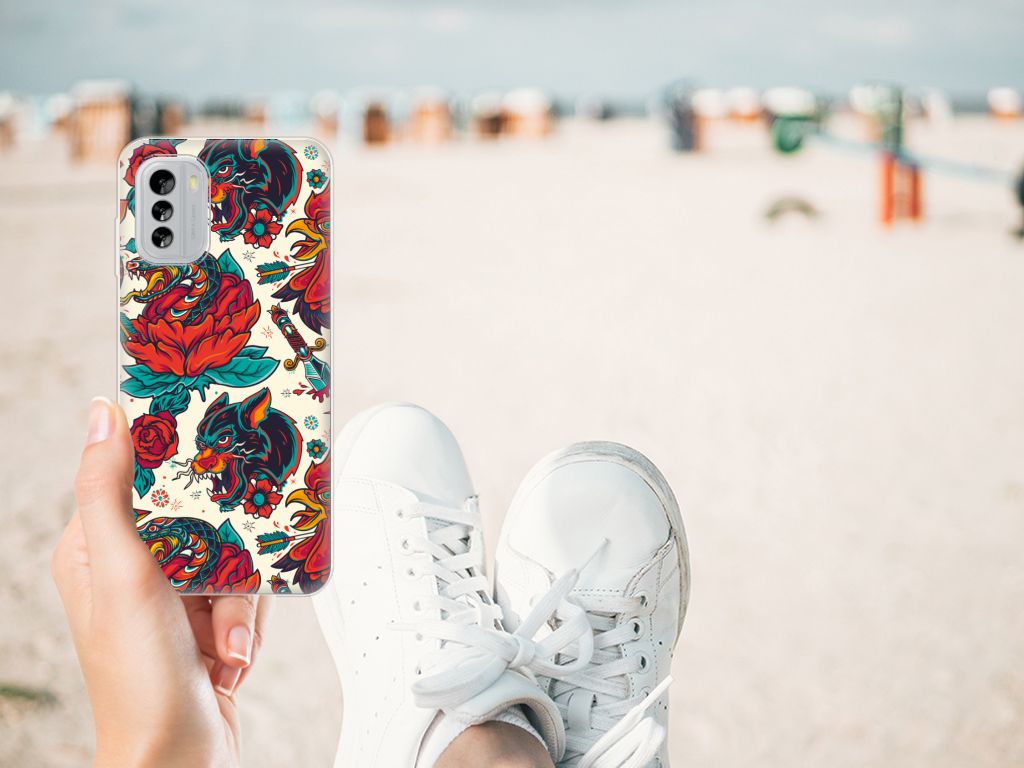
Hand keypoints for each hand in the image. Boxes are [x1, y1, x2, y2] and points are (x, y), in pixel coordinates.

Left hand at [52, 397, 270, 767]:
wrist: (180, 758)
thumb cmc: (140, 679)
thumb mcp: (123, 573)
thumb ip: (109, 492)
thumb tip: (103, 414)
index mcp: (96, 549)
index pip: (138, 477)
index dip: (178, 464)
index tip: (213, 447)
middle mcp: (134, 569)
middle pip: (201, 516)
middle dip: (225, 554)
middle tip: (224, 576)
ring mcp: (172, 597)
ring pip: (233, 555)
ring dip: (239, 601)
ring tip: (224, 638)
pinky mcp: (206, 621)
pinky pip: (247, 592)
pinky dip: (247, 622)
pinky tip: (231, 653)